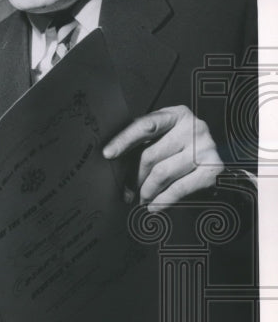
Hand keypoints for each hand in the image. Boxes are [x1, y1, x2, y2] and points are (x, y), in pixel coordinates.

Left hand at [103, 105, 223, 208]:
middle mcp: (194, 127)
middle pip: (150, 154)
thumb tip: (111, 159)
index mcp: (175, 115)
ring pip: (162, 173)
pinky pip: (180, 188)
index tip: (108, 154)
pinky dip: (164, 200)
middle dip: (134, 177)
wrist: (211, 164)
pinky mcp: (214, 169)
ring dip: (147, 191)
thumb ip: (140, 142)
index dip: (124, 140)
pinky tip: (154, 206)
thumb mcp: (160, 138)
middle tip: (126, 192)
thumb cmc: (176, 150)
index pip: (145, 126)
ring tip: (141, 199)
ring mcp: (206, 147)